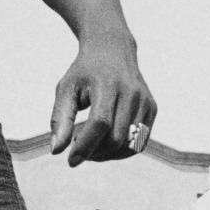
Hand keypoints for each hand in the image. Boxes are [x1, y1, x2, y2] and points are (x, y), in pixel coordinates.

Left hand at [50, 38, 156, 164]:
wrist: (112, 49)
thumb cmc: (84, 72)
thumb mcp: (65, 89)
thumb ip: (60, 119)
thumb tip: (56, 151)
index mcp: (108, 85)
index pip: (100, 123)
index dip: (86, 145)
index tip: (71, 160)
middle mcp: (132, 93)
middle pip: (115, 139)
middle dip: (94, 152)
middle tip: (77, 148)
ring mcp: (145, 101)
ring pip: (129, 145)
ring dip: (107, 155)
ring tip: (91, 145)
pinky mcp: (152, 109)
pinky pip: (139, 143)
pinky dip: (121, 150)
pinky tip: (105, 143)